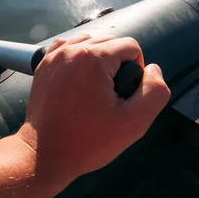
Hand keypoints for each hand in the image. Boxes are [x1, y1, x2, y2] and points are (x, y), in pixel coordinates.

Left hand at [16, 34, 169, 186]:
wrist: (45, 155)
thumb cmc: (87, 142)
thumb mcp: (134, 122)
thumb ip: (154, 91)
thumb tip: (153, 69)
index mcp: (93, 58)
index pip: (131, 46)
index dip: (137, 71)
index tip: (125, 96)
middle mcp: (71, 50)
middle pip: (110, 42)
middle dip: (118, 65)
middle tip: (111, 96)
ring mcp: (54, 56)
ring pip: (90, 42)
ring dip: (99, 60)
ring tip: (96, 90)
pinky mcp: (44, 65)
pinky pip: (68, 48)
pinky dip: (78, 58)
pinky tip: (80, 81)